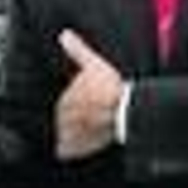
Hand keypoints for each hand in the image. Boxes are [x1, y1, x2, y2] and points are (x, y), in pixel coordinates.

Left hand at [54, 29, 123, 160]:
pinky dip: (68, 150)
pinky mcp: (76, 148)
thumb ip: (77, 50)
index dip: (78, 104)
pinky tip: (74, 148)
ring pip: (63, 134)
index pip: (64, 104)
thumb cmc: (110, 87)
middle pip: (64, 120)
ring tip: (88, 129)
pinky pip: (65, 151)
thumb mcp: (94, 64)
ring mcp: (68, 134)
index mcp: (64, 99)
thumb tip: (64, 35)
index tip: (89, 103)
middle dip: (75, 119)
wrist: (125, 110)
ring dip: (71, 133)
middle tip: (93, 116)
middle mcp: (62, 118)